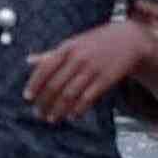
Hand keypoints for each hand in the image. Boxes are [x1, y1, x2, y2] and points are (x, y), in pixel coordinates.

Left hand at [23, 18, 146, 123]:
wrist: (129, 39)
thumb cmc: (96, 42)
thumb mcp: (73, 44)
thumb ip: (52, 54)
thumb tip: (28, 60)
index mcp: (67, 48)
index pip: (45, 68)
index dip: (34, 84)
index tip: (27, 97)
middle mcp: (78, 58)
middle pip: (55, 84)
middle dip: (44, 101)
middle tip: (38, 113)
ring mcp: (93, 69)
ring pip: (70, 94)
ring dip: (58, 109)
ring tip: (51, 118)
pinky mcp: (106, 79)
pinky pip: (88, 98)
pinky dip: (78, 109)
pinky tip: (71, 116)